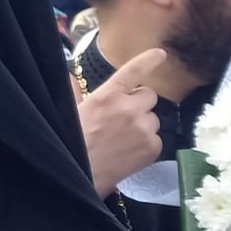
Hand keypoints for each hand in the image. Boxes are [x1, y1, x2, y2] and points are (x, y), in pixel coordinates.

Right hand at [75, 48, 164, 197]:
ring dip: (143, 124)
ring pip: (153, 118)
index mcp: (107, 95)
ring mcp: (143, 128)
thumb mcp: (71, 113)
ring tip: (123, 139)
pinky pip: (156, 138)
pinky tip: (129, 152)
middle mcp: (129, 108)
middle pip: (148, 95)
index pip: (133, 71)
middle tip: (122, 118)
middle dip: (139, 103)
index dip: (149, 60)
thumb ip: (76, 93)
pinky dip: (146, 144)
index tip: (160, 54)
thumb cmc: (71, 144)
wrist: (80, 176)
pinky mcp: (153, 147)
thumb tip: (70, 76)